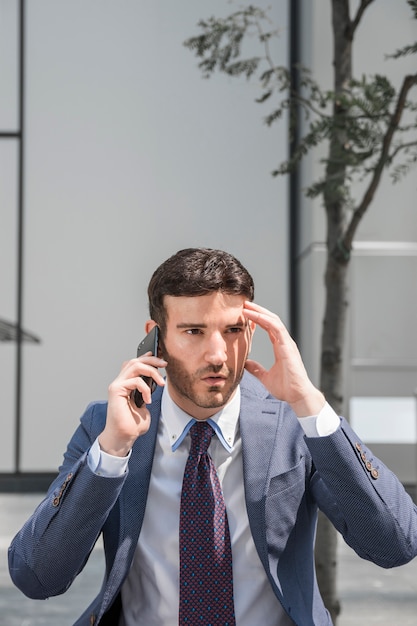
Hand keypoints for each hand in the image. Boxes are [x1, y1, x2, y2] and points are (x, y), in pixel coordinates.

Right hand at [98, 354, 166, 456]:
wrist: (123, 437)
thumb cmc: (132, 425)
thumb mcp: (145, 404)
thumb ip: (147, 392)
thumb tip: (155, 383)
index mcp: (126, 384)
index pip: (135, 364)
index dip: (147, 358)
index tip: (159, 358)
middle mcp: (120, 382)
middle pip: (135, 361)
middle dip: (152, 360)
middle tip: (164, 364)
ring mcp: (117, 385)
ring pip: (134, 365)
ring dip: (151, 370)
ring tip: (160, 382)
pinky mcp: (116, 390)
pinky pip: (135, 380)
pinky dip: (145, 388)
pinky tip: (148, 400)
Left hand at [243, 302, 324, 416]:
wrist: (298, 396)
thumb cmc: (286, 388)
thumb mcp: (265, 377)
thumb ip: (256, 369)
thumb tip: (246, 363)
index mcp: (280, 347)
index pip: (268, 327)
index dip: (257, 319)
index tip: (245, 313)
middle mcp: (285, 342)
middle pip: (271, 320)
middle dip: (258, 311)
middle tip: (244, 304)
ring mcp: (287, 343)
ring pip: (273, 320)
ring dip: (259, 312)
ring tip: (247, 306)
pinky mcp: (288, 346)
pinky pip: (276, 328)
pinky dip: (264, 320)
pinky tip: (254, 316)